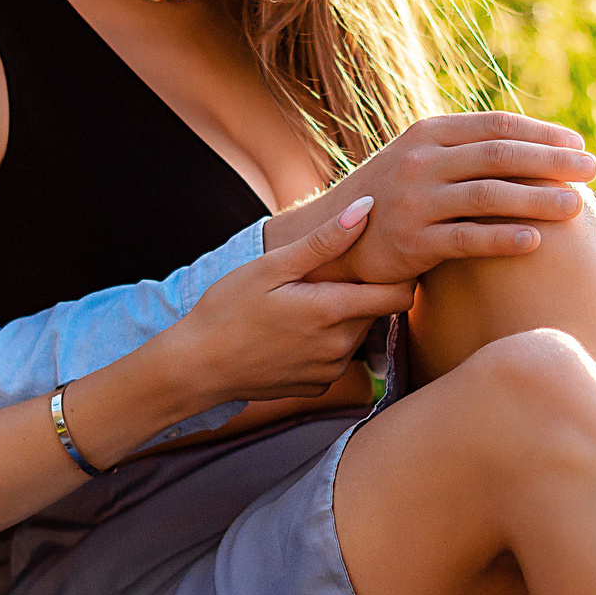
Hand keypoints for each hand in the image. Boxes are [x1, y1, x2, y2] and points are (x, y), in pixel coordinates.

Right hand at [163, 198, 416, 402]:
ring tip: (303, 303)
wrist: (195, 367)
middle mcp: (340, 347)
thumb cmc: (228, 309)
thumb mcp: (272, 267)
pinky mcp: (317, 386)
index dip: (398, 274)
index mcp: (333, 311)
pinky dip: (326, 342)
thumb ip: (325, 241)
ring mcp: (330, 371)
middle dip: (362, 292)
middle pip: (377, 312)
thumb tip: (367, 208)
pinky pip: (337, 358)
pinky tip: (293, 333)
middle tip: (326, 276)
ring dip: (343, 317)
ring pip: (357, 334)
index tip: (380, 259)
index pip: (400, 295)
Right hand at [270, 113, 595, 284]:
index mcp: (429, 133)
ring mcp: (414, 201)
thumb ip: (467, 151)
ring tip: (578, 206)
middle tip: (593, 169)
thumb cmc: (395, 199)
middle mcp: (421, 160)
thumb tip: (537, 145)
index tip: (579, 145)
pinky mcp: (411, 242)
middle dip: (551, 161)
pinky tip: (536, 242)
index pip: (496, 125)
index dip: (542, 133)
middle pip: (499, 155)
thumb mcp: (422, 161)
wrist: (332, 240)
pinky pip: (466, 238)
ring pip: (488, 195)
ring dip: (538, 198)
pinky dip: (503, 239)